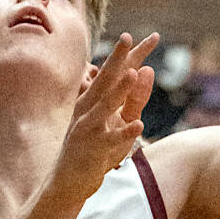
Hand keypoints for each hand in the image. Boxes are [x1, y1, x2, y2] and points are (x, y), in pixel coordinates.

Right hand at [49, 33, 157, 207]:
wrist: (68, 182)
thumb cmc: (94, 148)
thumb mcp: (117, 120)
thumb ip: (133, 98)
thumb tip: (145, 69)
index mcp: (93, 98)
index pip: (114, 72)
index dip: (130, 54)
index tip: (151, 36)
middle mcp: (88, 108)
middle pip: (106, 79)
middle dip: (117, 58)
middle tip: (127, 37)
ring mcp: (89, 127)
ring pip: (106, 105)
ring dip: (119, 89)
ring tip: (133, 73)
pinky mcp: (93, 149)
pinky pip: (112, 140)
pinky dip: (125, 133)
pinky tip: (139, 126)